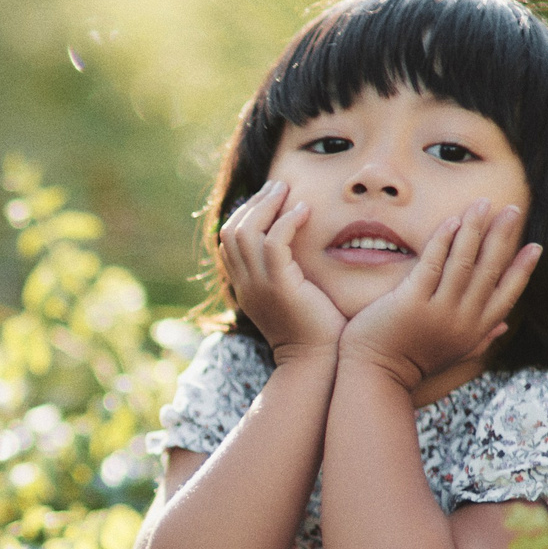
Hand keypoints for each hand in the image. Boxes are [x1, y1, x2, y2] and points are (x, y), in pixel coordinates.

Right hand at [219, 180, 344, 359]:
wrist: (318, 363)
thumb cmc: (316, 332)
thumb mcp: (294, 297)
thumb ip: (289, 273)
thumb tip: (299, 250)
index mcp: (246, 287)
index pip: (229, 241)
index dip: (245, 214)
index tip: (270, 198)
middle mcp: (245, 285)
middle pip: (232, 231)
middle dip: (254, 203)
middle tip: (279, 185)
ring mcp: (259, 286)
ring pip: (247, 232)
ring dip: (267, 205)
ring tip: (288, 190)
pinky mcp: (279, 286)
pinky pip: (274, 243)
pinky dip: (287, 221)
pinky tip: (305, 211)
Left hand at [341, 201, 540, 390]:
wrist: (374, 378)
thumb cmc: (409, 364)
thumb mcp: (453, 355)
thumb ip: (480, 340)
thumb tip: (505, 327)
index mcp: (474, 332)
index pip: (507, 295)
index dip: (522, 270)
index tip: (535, 247)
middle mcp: (462, 320)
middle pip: (489, 270)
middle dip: (503, 237)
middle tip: (513, 209)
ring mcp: (438, 311)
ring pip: (464, 262)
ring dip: (475, 229)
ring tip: (483, 203)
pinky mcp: (412, 302)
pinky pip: (433, 263)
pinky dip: (444, 240)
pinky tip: (452, 220)